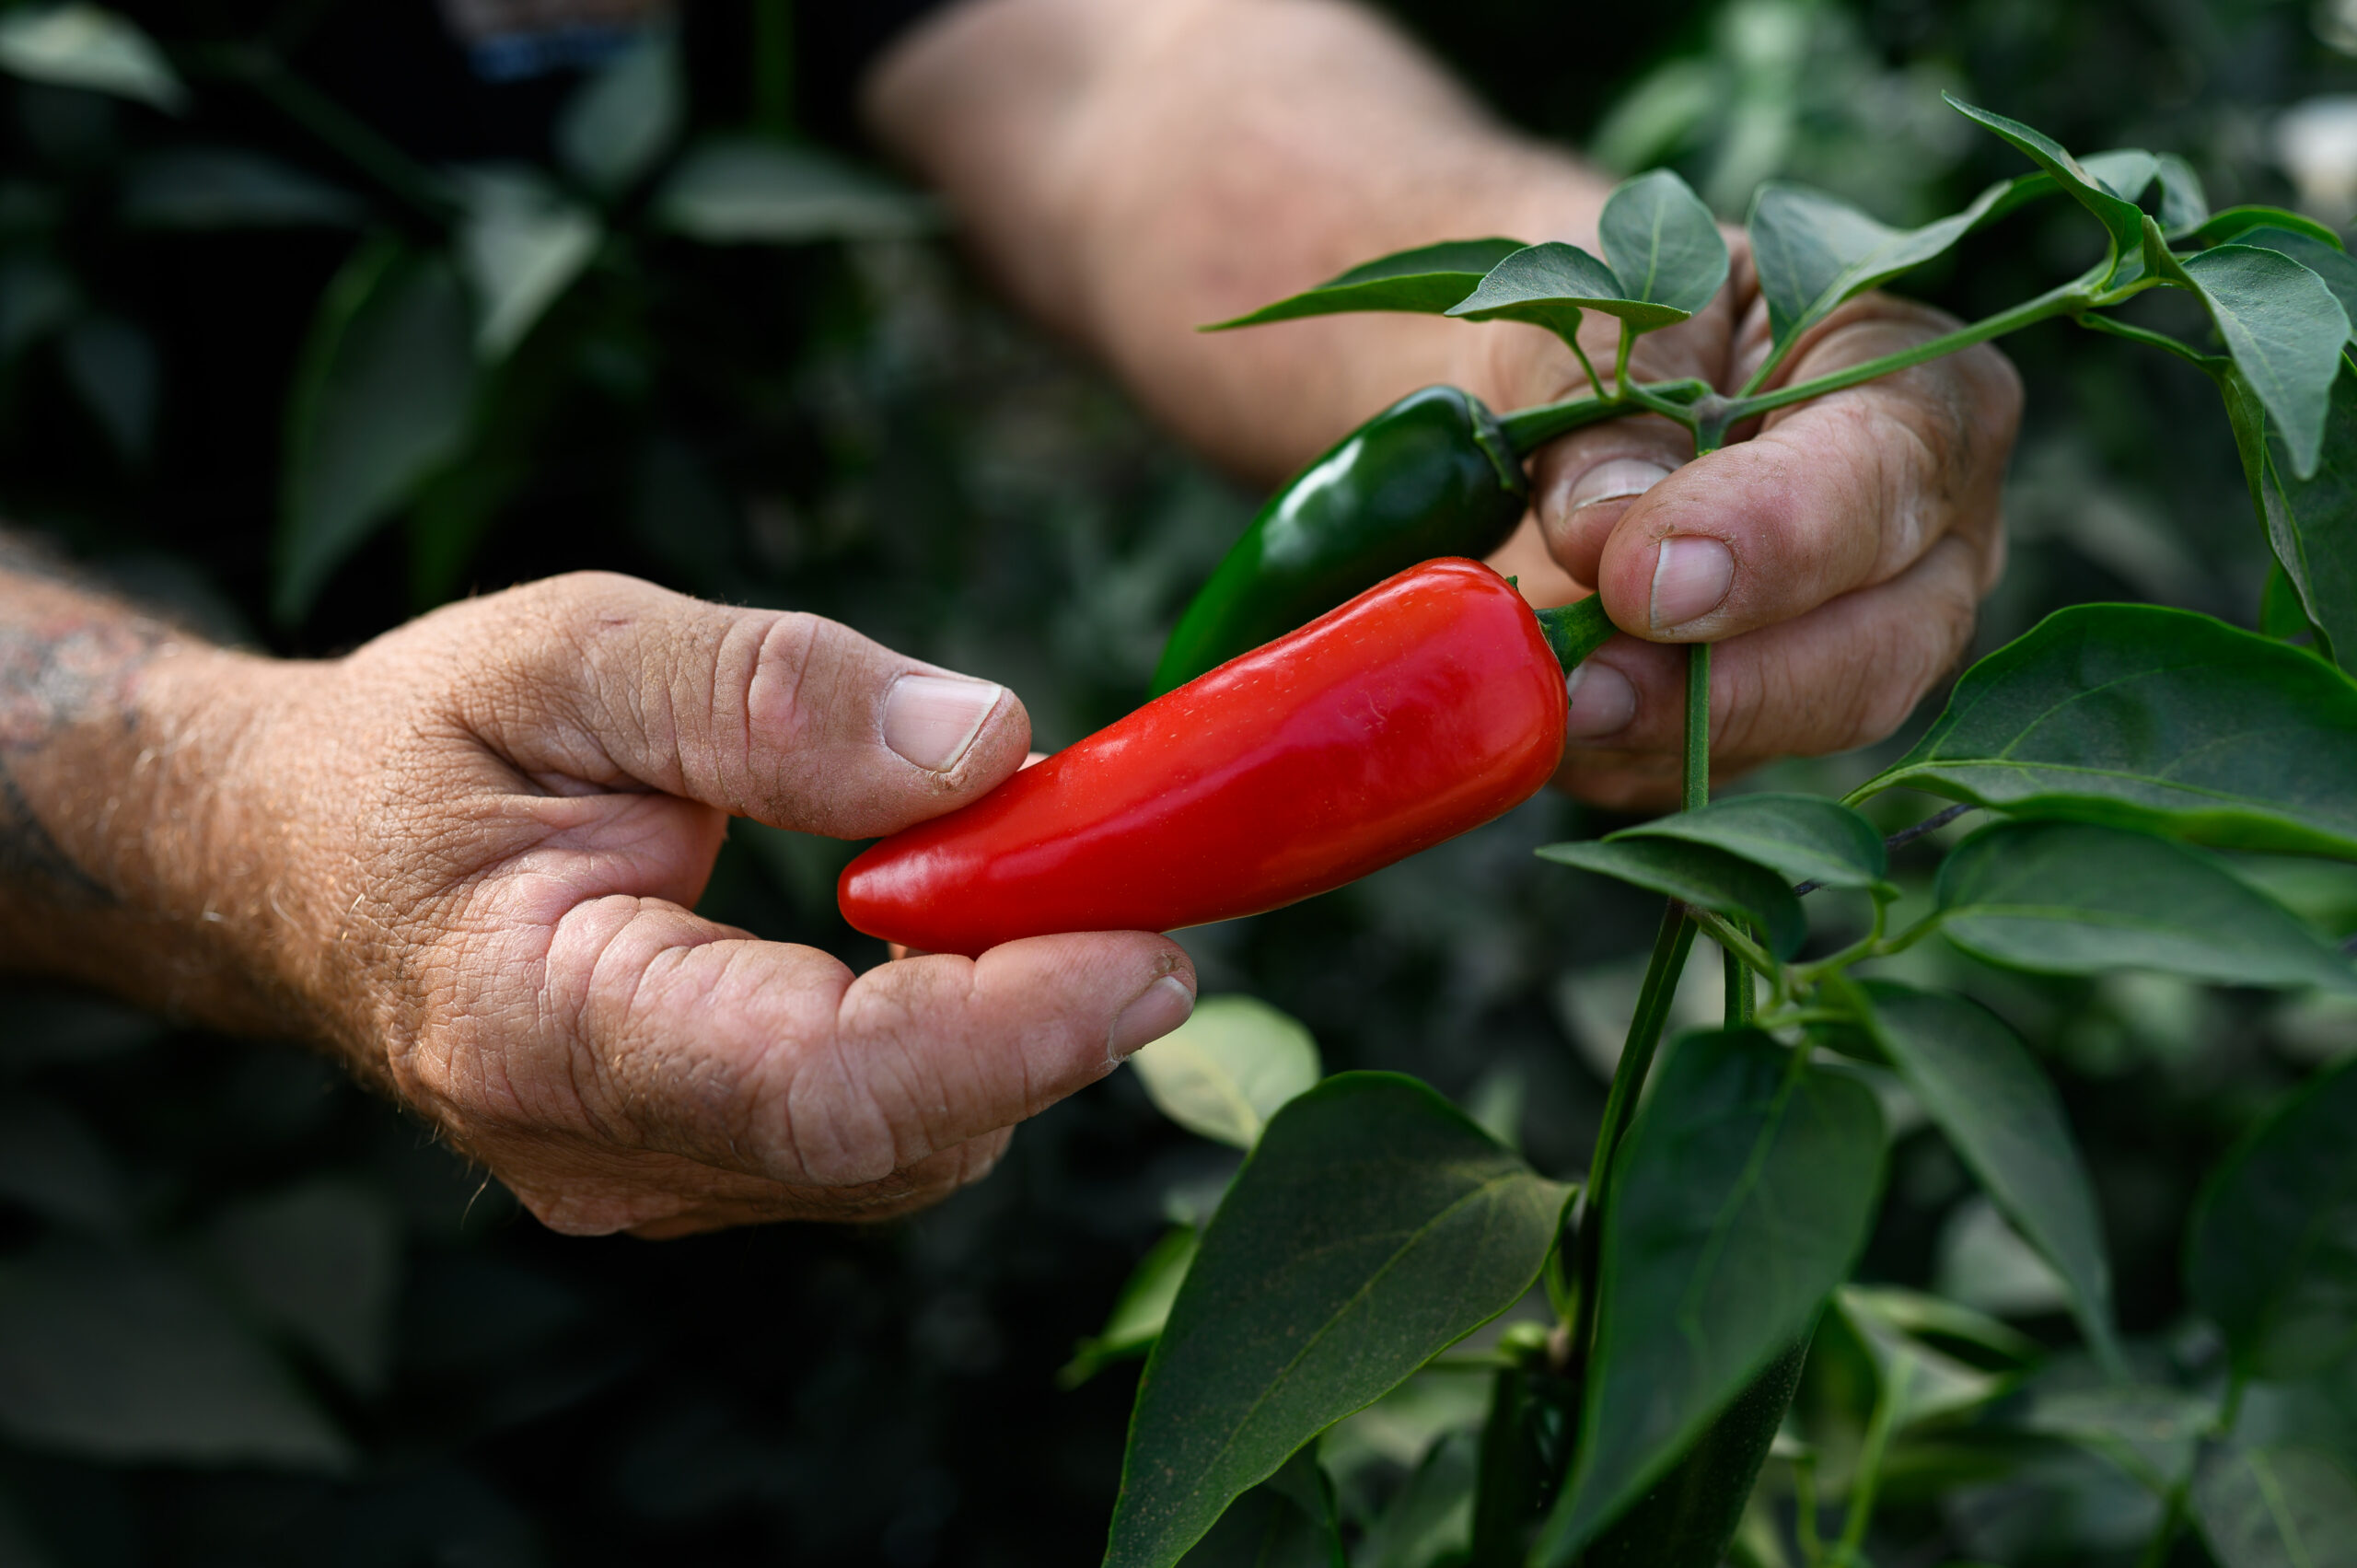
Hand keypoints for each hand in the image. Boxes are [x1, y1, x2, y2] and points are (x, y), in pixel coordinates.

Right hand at [198, 573, 1195, 1236]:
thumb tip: (983, 745)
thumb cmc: (421, 744)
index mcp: (536, 1023)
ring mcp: (649, 1183)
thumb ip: (765, 693)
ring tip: (1067, 882)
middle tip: (1151, 882)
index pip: (815, 1082)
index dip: (1004, 1030)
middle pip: (885, 1138)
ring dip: (1016, 1033)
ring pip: (898, 1153)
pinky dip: (959, 1047)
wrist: (300, 855)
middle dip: (1047, 1023)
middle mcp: (597, 1150)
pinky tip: (979, 934)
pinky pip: (868, 1139)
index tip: (1148, 949)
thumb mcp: (569, 652)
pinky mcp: (697, 1171)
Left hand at [1472, 244, 2021, 809]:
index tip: (1639, 576)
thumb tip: (1607, 528)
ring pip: (1798, 730)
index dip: (1774, 537)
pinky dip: (1619, 760)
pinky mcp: (1772, 715)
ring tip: (1543, 705)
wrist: (1548, 367)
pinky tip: (1540, 723)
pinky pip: (1712, 772)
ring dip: (1660, 737)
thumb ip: (1608, 411)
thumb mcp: (1594, 313)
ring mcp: (1865, 637)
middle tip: (1586, 688)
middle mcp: (1928, 528)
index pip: (1889, 471)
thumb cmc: (1604, 310)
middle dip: (1730, 684)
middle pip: (1881, 645)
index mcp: (1913, 378)